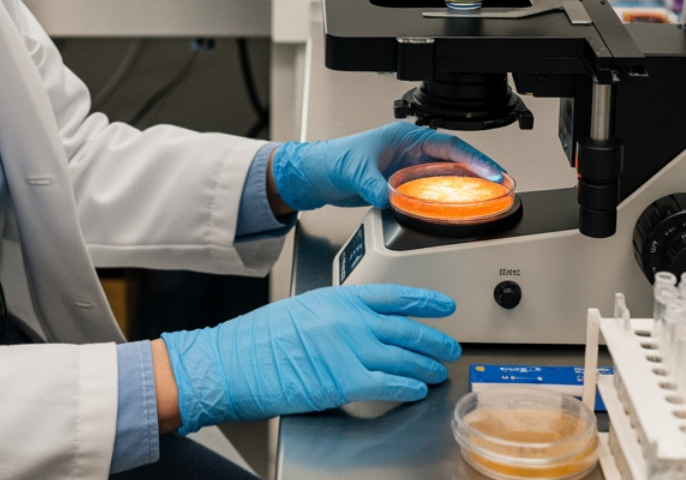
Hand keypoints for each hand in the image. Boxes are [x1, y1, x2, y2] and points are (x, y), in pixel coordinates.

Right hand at [160, 284, 460, 432]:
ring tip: (438, 371)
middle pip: (406, 328)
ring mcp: (349, 350)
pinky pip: (388, 384)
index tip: (443, 304)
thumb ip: (338, 313)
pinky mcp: (345, 381)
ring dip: (425, 366)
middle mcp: (350, 321)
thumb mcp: (304, 309)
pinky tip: (417, 389)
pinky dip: (407, 387)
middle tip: (449, 346)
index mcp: (340, 298)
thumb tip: (361, 324)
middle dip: (433, 339)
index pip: (394, 295)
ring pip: (403, 357)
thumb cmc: (261, 338)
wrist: (236, 362)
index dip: (424, 300)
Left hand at [268, 120, 504, 211]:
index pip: (449, 145)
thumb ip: (374, 186)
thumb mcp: (356, 172)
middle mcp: (410, 150)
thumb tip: (390, 199)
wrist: (315, 176)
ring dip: (465, 187)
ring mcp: (407, 168)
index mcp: (405, 137)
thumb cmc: (332, 160)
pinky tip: (456, 210)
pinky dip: (445, 200)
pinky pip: (431, 192)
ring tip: (487, 199)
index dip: (474, 158)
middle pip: (454, 160)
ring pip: (445, 177)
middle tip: (501, 187)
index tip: (492, 172)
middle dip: (479, 172)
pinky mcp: (401, 184)